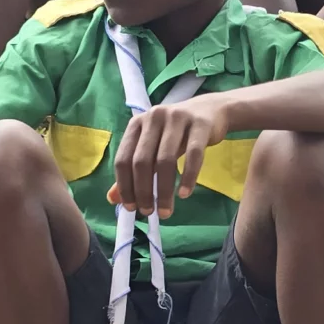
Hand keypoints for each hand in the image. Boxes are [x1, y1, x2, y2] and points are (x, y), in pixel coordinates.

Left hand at [107, 93, 232, 217]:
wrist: (211, 111)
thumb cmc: (177, 132)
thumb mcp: (153, 147)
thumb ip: (133, 171)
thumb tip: (112, 199)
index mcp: (137, 124)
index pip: (123, 158)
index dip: (124, 186)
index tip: (130, 208)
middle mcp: (154, 118)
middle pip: (142, 161)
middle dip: (143, 191)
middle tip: (148, 212)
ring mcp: (178, 119)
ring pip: (166, 160)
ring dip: (164, 190)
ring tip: (165, 211)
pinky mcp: (200, 125)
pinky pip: (193, 155)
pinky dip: (188, 177)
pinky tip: (184, 194)